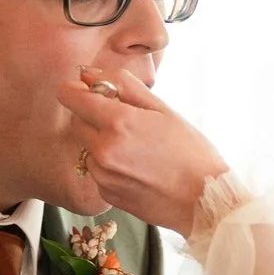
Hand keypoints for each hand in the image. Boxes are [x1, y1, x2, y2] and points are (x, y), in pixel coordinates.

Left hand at [55, 67, 230, 233]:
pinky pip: (97, 170)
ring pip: (87, 147)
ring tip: (136, 150)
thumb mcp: (164, 110)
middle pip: (77, 121)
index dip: (75, 89)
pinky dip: (109, 165)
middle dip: (93, 116)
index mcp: (118, 122)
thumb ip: (126, 87)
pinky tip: (136, 168)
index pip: (70, 96)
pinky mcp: (105, 192)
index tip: (85, 90)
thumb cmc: (191, 152)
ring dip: (101, 142)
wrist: (203, 200)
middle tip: (124, 121)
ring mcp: (102, 174)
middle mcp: (103, 149)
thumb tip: (93, 74)